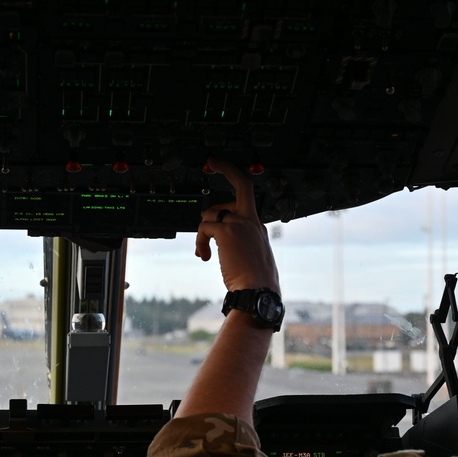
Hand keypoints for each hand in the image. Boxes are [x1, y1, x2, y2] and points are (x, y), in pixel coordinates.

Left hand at [196, 158, 279, 293]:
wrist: (257, 292)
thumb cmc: (256, 283)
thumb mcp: (253, 256)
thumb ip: (241, 241)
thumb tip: (220, 239)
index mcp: (258, 225)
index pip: (248, 193)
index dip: (234, 175)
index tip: (221, 165)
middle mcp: (251, 220)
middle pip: (239, 185)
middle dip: (225, 169)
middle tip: (212, 164)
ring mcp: (240, 223)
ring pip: (211, 213)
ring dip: (203, 231)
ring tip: (205, 251)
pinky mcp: (226, 231)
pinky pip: (204, 228)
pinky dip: (200, 241)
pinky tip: (204, 256)